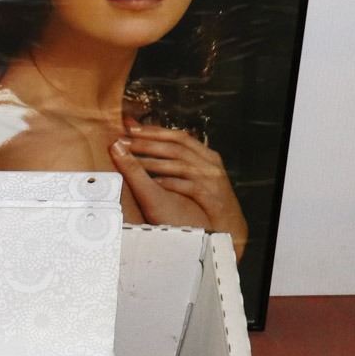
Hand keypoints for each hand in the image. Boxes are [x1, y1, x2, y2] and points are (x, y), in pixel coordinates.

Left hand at [110, 122, 247, 259]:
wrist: (229, 227)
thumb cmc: (209, 202)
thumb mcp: (196, 177)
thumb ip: (180, 161)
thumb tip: (156, 146)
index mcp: (206, 155)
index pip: (179, 137)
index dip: (156, 131)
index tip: (132, 128)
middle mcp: (210, 164)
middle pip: (177, 147)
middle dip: (149, 143)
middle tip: (125, 141)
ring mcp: (211, 179)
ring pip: (179, 165)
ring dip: (153, 162)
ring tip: (132, 161)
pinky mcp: (210, 196)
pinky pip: (186, 186)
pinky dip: (169, 183)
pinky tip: (153, 183)